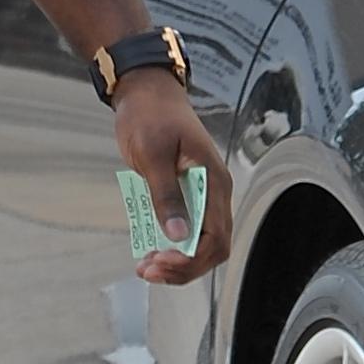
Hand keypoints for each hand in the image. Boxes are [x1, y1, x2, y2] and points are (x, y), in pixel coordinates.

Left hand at [112, 70, 232, 287]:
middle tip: (149, 271)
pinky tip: (151, 251)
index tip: (160, 263)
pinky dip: (173, 246)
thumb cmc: (150, 116)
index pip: (216, 237)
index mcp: (213, 182)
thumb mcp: (152, 155)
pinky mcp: (187, 193)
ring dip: (178, 261)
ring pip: (202, 242)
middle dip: (184, 267)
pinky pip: (189, 229)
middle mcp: (214, 192)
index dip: (191, 259)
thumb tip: (178, 234)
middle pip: (213, 247)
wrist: (146, 92)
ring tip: (147, 267)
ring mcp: (202, 194)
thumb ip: (166, 195)